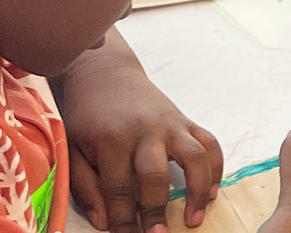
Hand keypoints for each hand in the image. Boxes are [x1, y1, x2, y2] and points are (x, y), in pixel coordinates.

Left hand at [56, 37, 222, 232]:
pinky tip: (213, 192)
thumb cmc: (87, 115)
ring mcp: (170, 124)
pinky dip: (215, 168)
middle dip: (157, 209)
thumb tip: (104, 221)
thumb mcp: (74, 148)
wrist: (105, 73)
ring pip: (194, 157)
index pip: (118, 188)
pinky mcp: (186, 120)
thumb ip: (86, 186)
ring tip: (194, 218)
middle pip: (155, 176)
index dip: (122, 219)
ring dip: (197, 190)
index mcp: (112, 140)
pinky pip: (209, 144)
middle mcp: (145, 131)